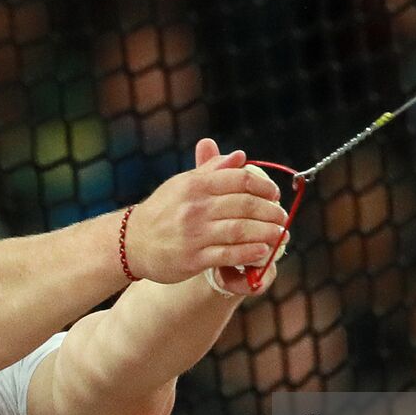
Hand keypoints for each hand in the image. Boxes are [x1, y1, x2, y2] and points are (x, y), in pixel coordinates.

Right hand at [124, 138, 287, 284]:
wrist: (132, 242)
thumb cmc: (164, 210)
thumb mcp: (183, 184)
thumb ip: (212, 170)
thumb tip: (240, 156)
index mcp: (196, 184)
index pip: (240, 180)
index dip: (264, 187)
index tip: (275, 194)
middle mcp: (196, 207)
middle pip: (245, 205)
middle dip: (271, 212)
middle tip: (282, 217)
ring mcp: (195, 234)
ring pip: (241, 230)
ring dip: (267, 233)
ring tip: (281, 235)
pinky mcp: (193, 258)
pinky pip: (229, 255)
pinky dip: (250, 253)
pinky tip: (264, 252)